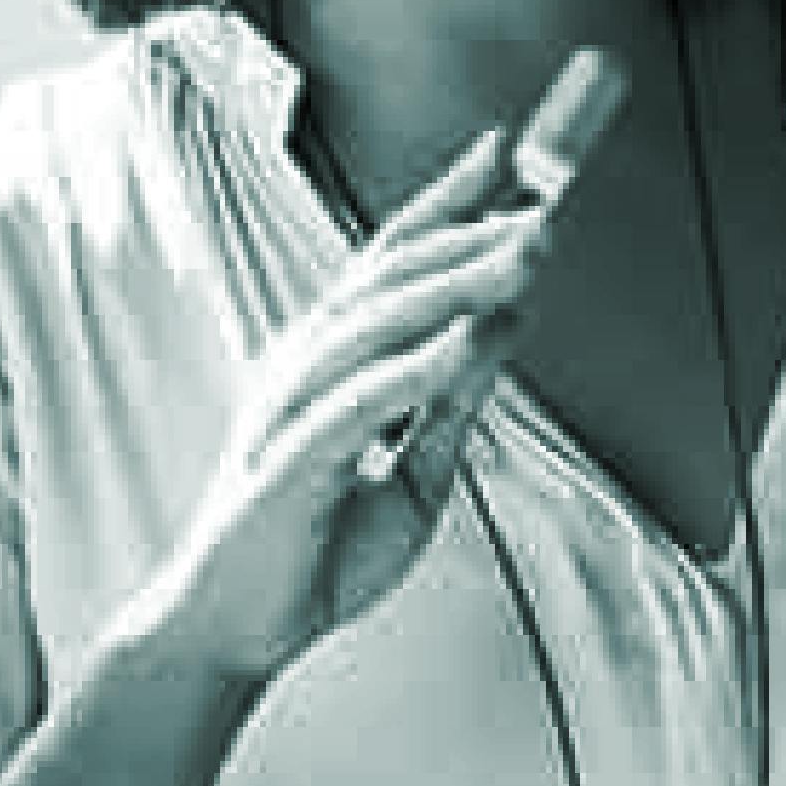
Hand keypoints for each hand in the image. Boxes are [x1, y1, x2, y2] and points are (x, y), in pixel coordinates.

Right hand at [134, 116, 571, 689]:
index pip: (391, 261)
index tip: (506, 156)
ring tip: (527, 256)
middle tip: (548, 210)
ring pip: (379, 324)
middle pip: (393, 278)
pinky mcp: (288, 462)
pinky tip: (467, 339)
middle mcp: (305, 364)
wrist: (237, 630)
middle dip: (474, 238)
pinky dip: (417, 367)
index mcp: (331, 360)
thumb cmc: (313, 551)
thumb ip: (452, 404)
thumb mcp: (414, 475)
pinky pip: (359, 403)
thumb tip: (506, 326)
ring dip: (458, 285)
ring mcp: (290, 407)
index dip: (446, 204)